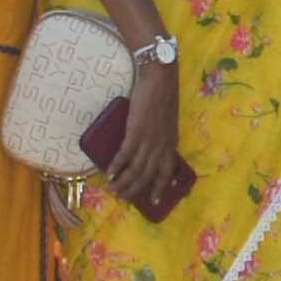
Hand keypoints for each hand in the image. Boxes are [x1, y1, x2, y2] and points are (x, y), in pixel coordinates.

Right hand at [109, 61, 194, 218]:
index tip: (154, 200)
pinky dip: (117, 166)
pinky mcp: (136, 132)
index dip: (160, 187)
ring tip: (113, 190)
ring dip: (124, 182)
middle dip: (135, 189)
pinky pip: (125, 155)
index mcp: (171, 143)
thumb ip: (162, 136)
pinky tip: (110, 173)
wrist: (159, 79)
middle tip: (124, 198)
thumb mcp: (167, 122)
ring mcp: (149, 140)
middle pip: (148, 175)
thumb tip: (152, 146)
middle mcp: (161, 146)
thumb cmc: (162, 96)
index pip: (167, 171)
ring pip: (136, 169)